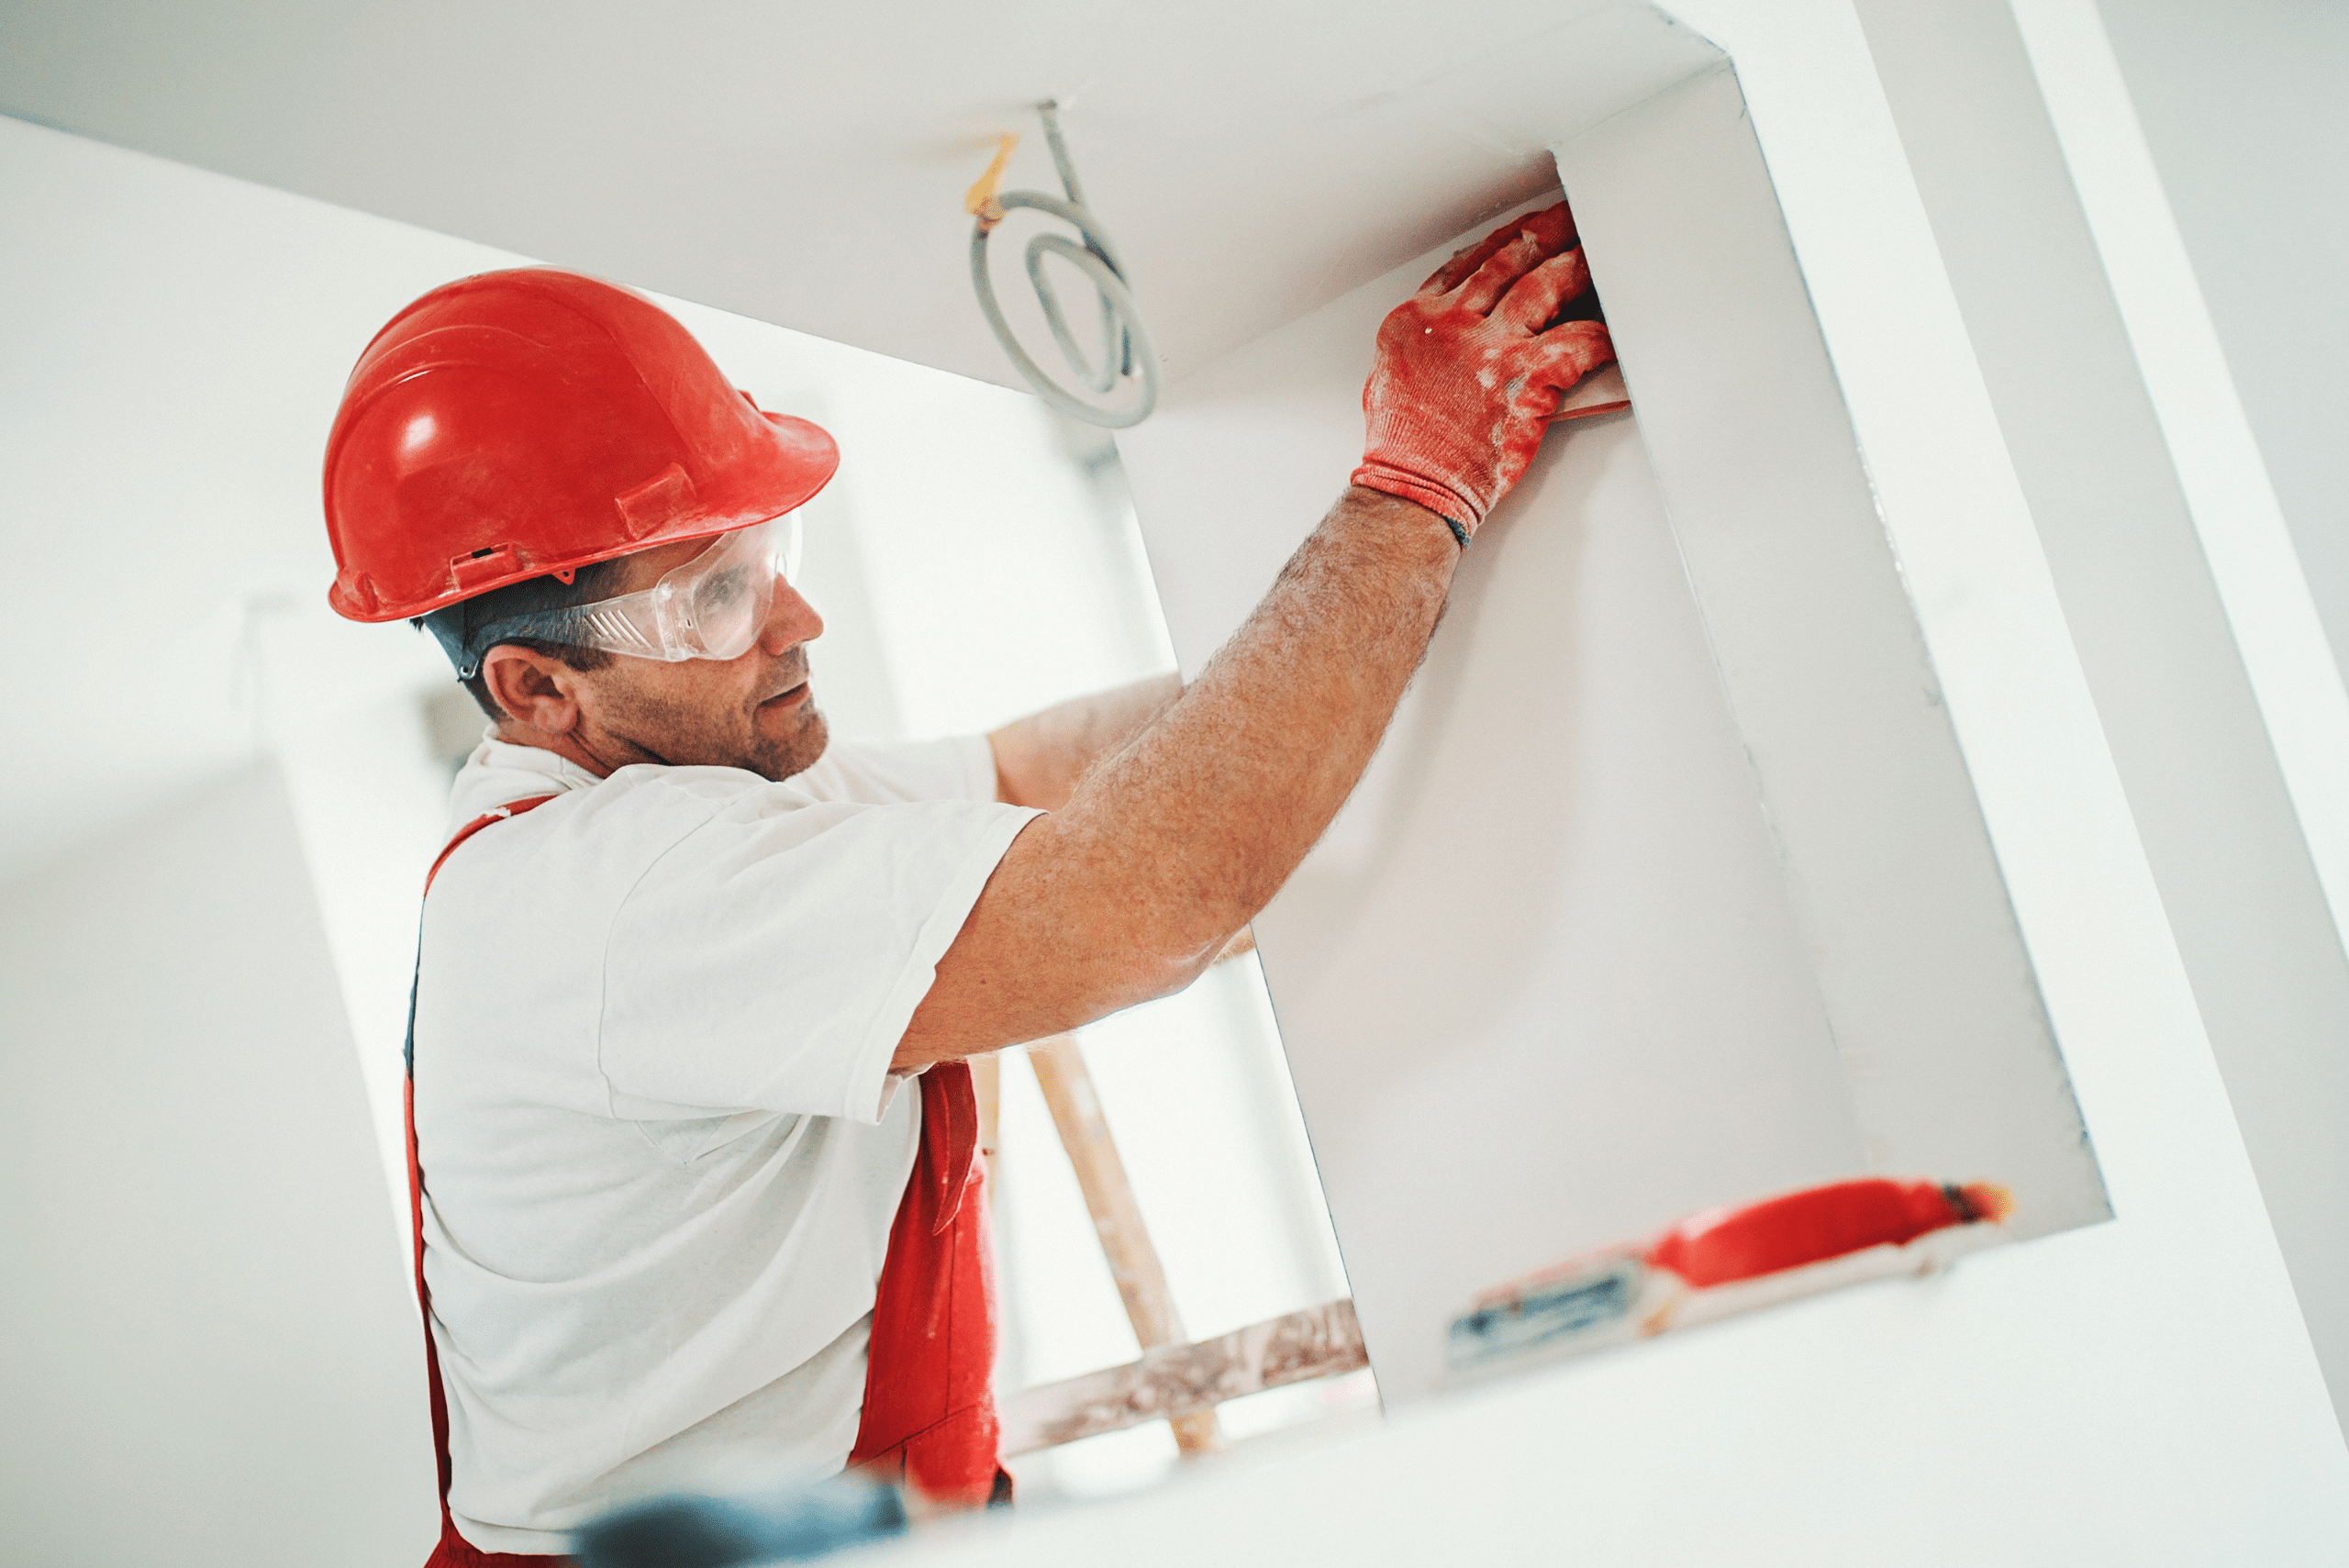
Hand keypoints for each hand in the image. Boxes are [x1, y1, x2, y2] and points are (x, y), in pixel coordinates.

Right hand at [1350, 202, 1616, 539]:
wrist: (1413, 487)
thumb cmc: (1403, 448)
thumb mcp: (1390, 379)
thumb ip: (1423, 344)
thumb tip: (1446, 335)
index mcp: (1416, 319)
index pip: (1466, 263)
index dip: (1501, 241)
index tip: (1523, 230)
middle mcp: (1451, 323)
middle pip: (1509, 259)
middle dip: (1545, 233)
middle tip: (1570, 219)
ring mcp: (1489, 346)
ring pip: (1544, 284)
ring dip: (1576, 266)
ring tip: (1596, 255)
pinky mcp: (1524, 376)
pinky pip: (1577, 341)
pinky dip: (1599, 337)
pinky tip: (1611, 332)